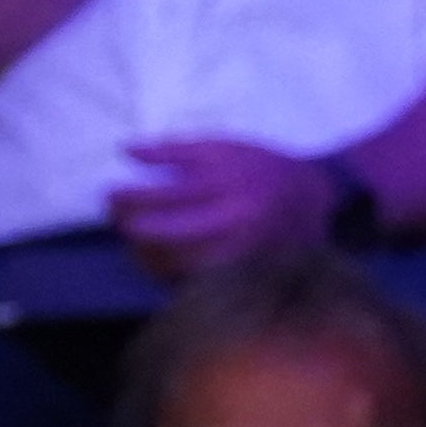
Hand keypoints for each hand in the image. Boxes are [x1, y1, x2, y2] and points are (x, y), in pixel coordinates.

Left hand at [110, 135, 334, 273]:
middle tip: (117, 220)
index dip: (131, 198)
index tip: (109, 194)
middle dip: (132, 228)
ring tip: (134, 240)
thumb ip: (174, 149)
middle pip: (168, 235)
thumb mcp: (222, 146)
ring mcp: (240, 252)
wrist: (315, 193)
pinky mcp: (244, 272)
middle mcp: (235, 221)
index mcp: (228, 184)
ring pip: (178, 264)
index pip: (166, 196)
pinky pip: (194, 280)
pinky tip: (157, 259)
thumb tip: (125, 150)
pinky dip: (170, 272)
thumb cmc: (261, 165)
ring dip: (145, 254)